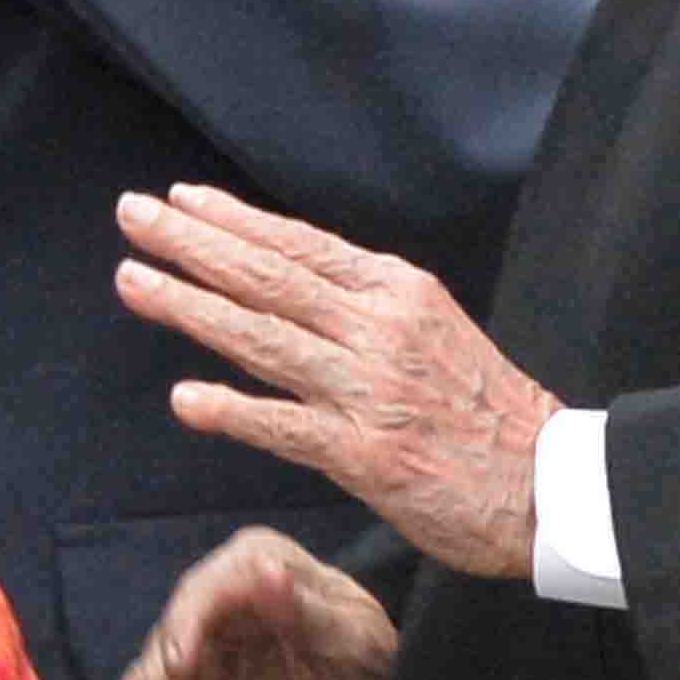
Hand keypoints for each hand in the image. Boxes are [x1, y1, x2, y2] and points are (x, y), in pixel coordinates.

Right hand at [99, 526, 400, 679]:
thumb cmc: (364, 656)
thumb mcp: (344, 631)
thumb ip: (300, 607)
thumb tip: (264, 570)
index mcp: (249, 568)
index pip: (202, 593)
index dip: (184, 626)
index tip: (179, 664)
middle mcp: (209, 609)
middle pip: (165, 643)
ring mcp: (195, 662)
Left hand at [113, 183, 558, 578]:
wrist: (546, 481)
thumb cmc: (484, 407)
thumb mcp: (431, 327)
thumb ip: (362, 306)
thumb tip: (283, 284)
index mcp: (396, 291)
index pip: (299, 243)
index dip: (233, 220)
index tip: (178, 198)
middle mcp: (378, 328)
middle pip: (269, 276)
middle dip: (193, 243)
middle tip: (132, 215)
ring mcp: (369, 389)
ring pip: (264, 338)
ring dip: (191, 307)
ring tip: (134, 280)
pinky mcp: (365, 453)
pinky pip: (286, 426)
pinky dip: (233, 410)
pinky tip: (185, 399)